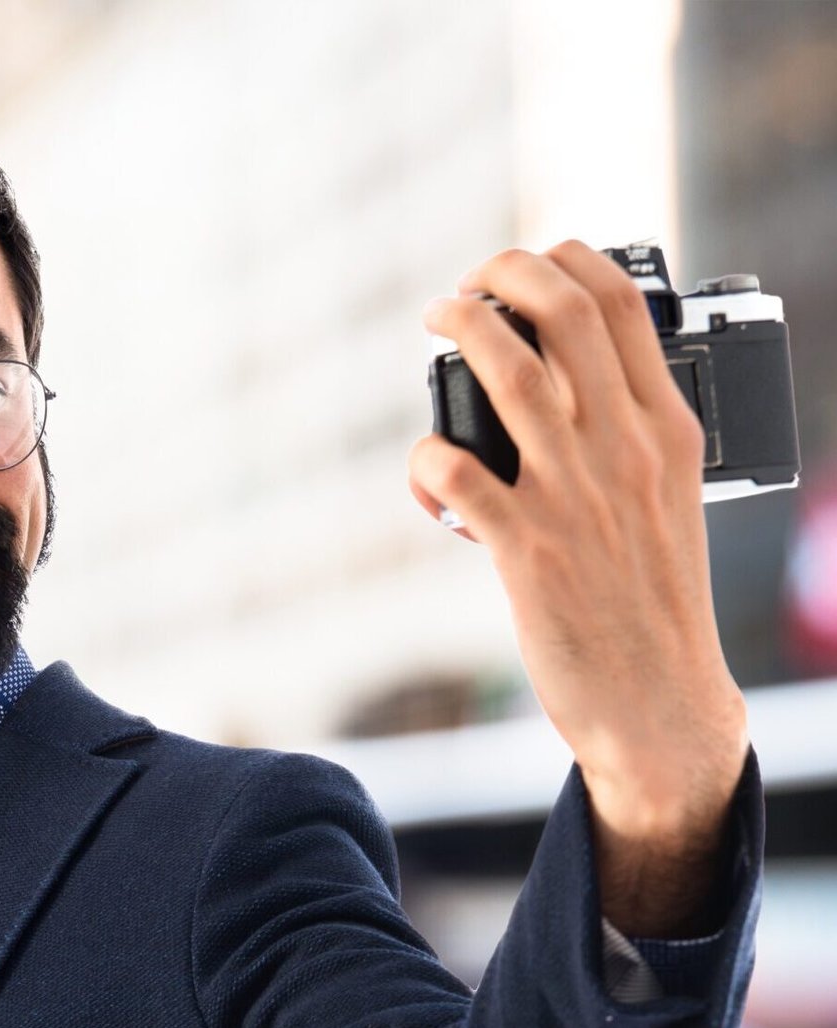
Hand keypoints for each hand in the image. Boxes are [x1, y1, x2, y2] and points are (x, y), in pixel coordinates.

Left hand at [409, 243, 747, 928]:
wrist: (660, 701)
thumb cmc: (653, 601)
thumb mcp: (665, 500)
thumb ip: (627, 440)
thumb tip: (564, 388)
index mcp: (667, 431)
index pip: (623, 308)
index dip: (566, 263)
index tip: (527, 267)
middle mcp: (624, 450)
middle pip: (565, 316)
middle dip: (505, 273)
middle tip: (468, 283)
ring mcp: (575, 496)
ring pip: (512, 375)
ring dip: (463, 330)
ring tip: (436, 319)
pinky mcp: (527, 550)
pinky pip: (457, 475)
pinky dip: (426, 456)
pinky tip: (424, 467)